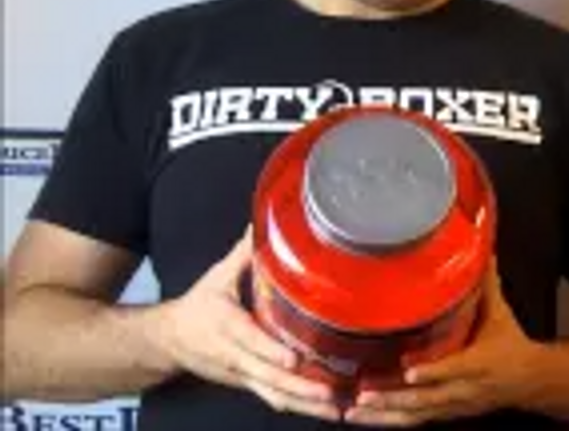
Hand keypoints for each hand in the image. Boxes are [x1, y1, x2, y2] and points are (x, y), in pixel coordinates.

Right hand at [149, 229, 339, 419]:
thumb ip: (244, 254)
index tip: (295, 360)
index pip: (250, 341)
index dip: (272, 352)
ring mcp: (240, 374)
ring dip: (304, 404)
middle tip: (330, 394)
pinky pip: (273, 398)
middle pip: (267, 376)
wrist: (167, 341)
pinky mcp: (246, 384)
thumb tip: (262, 224)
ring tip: (335, 409)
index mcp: (225, 325)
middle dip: (300, 388)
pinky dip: (298, 406)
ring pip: (272, 394)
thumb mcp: (217, 277)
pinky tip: (324, 410)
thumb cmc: (197, 307)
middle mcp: (233, 355)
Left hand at [345, 266, 543, 425]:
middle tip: (364, 395)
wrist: (531, 380)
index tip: (409, 371)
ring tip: (357, 410)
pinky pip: (417, 420)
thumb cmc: (513, 347)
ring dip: (386, 415)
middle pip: (427, 399)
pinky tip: (369, 416)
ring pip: (418, 415)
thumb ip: (486, 284)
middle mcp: (465, 388)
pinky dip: (391, 420)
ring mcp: (455, 404)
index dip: (432, 372)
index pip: (455, 368)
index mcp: (480, 362)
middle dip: (394, 400)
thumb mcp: (501, 314)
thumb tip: (482, 252)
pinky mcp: (447, 412)